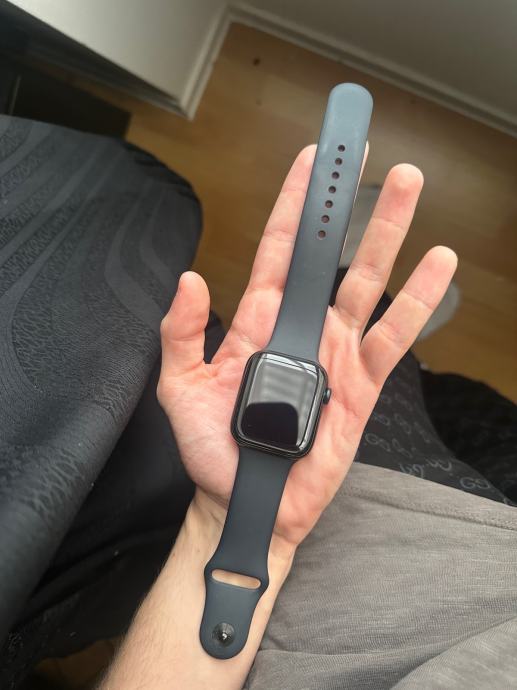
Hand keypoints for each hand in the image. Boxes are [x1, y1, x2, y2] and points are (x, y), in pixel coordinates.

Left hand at [158, 146, 456, 555]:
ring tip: (409, 189)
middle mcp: (303, 326)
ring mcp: (336, 352)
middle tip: (368, 158)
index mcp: (260, 319)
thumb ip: (181, 333)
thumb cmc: (209, 447)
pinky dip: (416, 305)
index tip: (313, 161)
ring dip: (388, 237)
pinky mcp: (361, 385)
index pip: (281, 249)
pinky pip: (393, 339)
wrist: (242, 499)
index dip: (296, 204)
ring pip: (367, 284)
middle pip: (332, 254)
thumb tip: (189, 279)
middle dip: (350, 205)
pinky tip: (437, 267)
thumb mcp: (179, 388)